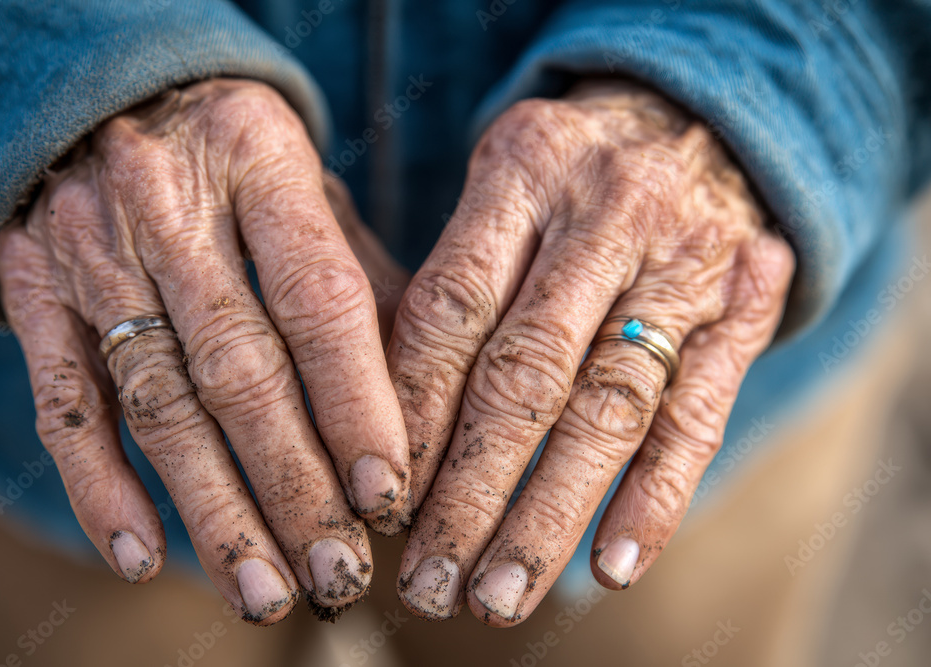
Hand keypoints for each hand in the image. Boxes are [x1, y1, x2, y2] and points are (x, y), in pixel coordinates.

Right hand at [0, 79, 410, 623]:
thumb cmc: (243, 164)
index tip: (388, 496)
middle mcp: (169, 206)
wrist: (114, 97)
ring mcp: (92, 251)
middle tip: (336, 574)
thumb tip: (424, 412)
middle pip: (237, 368)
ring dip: (213, 510)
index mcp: (260, 163)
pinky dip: (101, 488)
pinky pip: (65, 402)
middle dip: (291, 483)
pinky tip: (144, 560)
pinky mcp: (35, 293)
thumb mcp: (315, 193)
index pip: (318, 299)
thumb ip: (368, 288)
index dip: (356, 404)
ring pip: (157, 402)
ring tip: (263, 592)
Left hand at [390, 80, 793, 624]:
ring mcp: (680, 267)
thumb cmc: (570, 170)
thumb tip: (381, 419)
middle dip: (469, 488)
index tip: (378, 499)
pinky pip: (697, 416)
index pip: (452, 311)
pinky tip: (609, 569)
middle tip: (426, 580)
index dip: (411, 413)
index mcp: (523, 172)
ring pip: (607, 409)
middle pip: (524, 373)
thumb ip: (451, 276)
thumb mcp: (502, 180)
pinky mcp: (741, 312)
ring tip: (498, 594)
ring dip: (548, 514)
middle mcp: (603, 218)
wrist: (704, 117)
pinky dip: (654, 500)